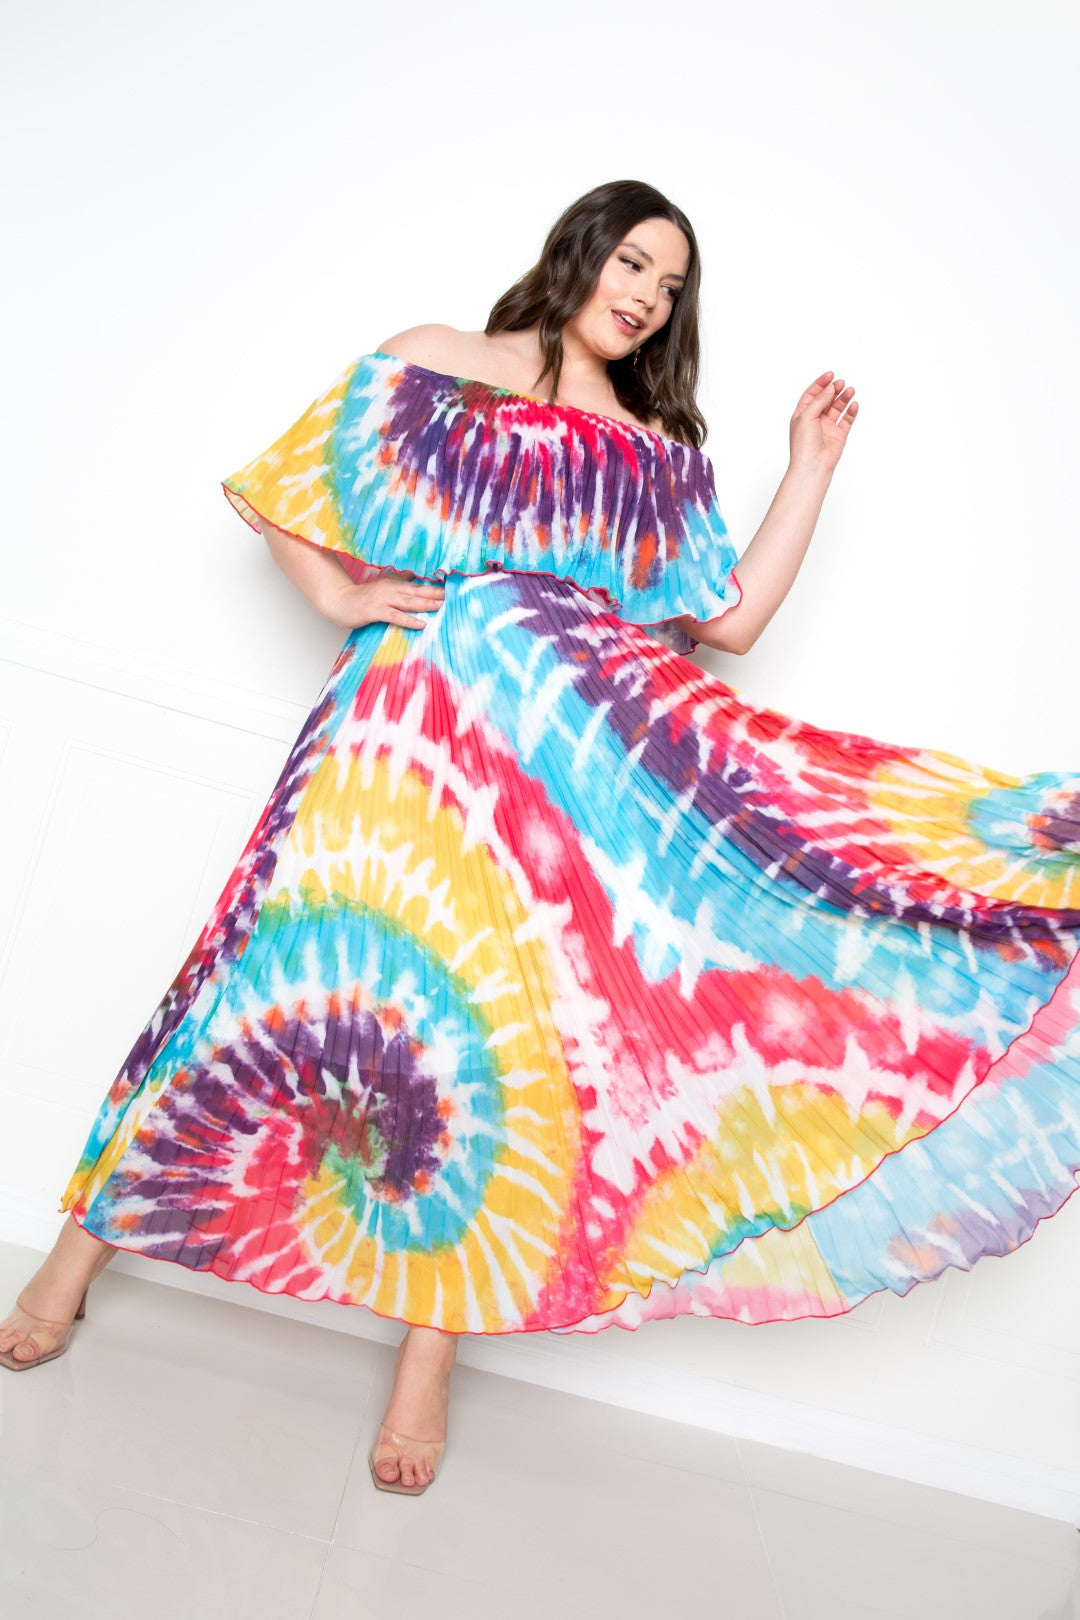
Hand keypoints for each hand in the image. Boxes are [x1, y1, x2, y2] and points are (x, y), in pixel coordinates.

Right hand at [324, 572, 445, 630]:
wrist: (339, 601)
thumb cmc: (363, 596)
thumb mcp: (382, 584)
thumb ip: (398, 579)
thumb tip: (414, 575)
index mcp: (394, 583)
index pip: (418, 585)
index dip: (435, 587)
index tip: (451, 588)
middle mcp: (391, 589)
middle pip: (417, 591)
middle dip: (435, 593)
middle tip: (452, 595)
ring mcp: (383, 599)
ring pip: (409, 602)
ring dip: (426, 604)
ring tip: (441, 606)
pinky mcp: (376, 611)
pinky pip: (395, 616)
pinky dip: (409, 620)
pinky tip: (421, 624)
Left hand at [789, 372, 857, 474]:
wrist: (813, 465)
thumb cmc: (804, 444)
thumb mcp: (807, 416)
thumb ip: (819, 400)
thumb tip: (830, 388)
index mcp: (803, 415)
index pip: (812, 394)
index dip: (821, 384)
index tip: (830, 375)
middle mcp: (815, 420)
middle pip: (826, 399)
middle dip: (833, 389)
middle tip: (841, 383)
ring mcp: (828, 427)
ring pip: (838, 407)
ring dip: (844, 398)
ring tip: (850, 390)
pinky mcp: (839, 434)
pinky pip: (847, 419)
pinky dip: (851, 411)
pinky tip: (854, 404)